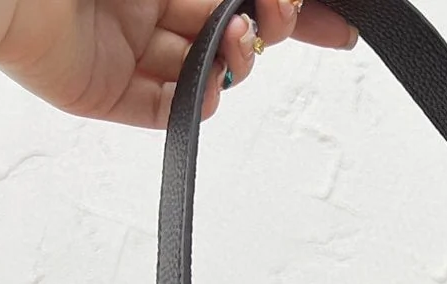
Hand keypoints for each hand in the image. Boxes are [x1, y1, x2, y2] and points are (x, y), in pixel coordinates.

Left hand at [0, 0, 357, 127]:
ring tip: (237, 45)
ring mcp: (126, 49)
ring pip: (206, 69)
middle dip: (273, 27)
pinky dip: (198, 102)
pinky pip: (167, 110)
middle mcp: (143, 2)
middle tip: (282, 20)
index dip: (293, 9)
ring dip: (236, 61)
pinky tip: (209, 85)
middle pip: (231, 27)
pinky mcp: (105, 92)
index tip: (340, 24)